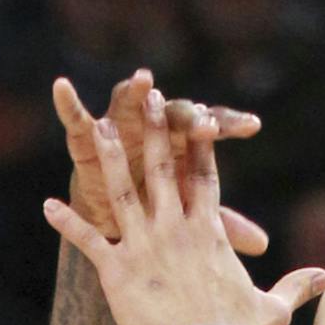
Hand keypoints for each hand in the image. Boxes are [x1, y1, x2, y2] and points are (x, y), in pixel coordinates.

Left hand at [44, 91, 324, 324]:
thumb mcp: (273, 308)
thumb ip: (297, 286)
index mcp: (209, 234)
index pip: (205, 178)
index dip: (200, 145)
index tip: (196, 114)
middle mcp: (176, 230)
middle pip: (162, 169)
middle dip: (154, 130)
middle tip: (147, 97)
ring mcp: (145, 247)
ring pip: (122, 191)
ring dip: (107, 157)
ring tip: (95, 126)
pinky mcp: (117, 271)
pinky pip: (88, 240)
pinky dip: (67, 223)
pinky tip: (47, 205)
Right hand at [54, 72, 269, 256]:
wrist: (115, 217)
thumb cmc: (159, 213)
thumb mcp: (187, 223)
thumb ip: (222, 228)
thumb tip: (262, 244)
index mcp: (184, 145)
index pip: (211, 132)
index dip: (230, 126)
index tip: (251, 126)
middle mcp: (154, 129)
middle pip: (174, 116)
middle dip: (186, 116)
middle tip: (200, 118)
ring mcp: (121, 129)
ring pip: (127, 105)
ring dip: (133, 94)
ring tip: (143, 80)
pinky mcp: (88, 140)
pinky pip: (75, 121)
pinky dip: (68, 106)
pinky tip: (62, 88)